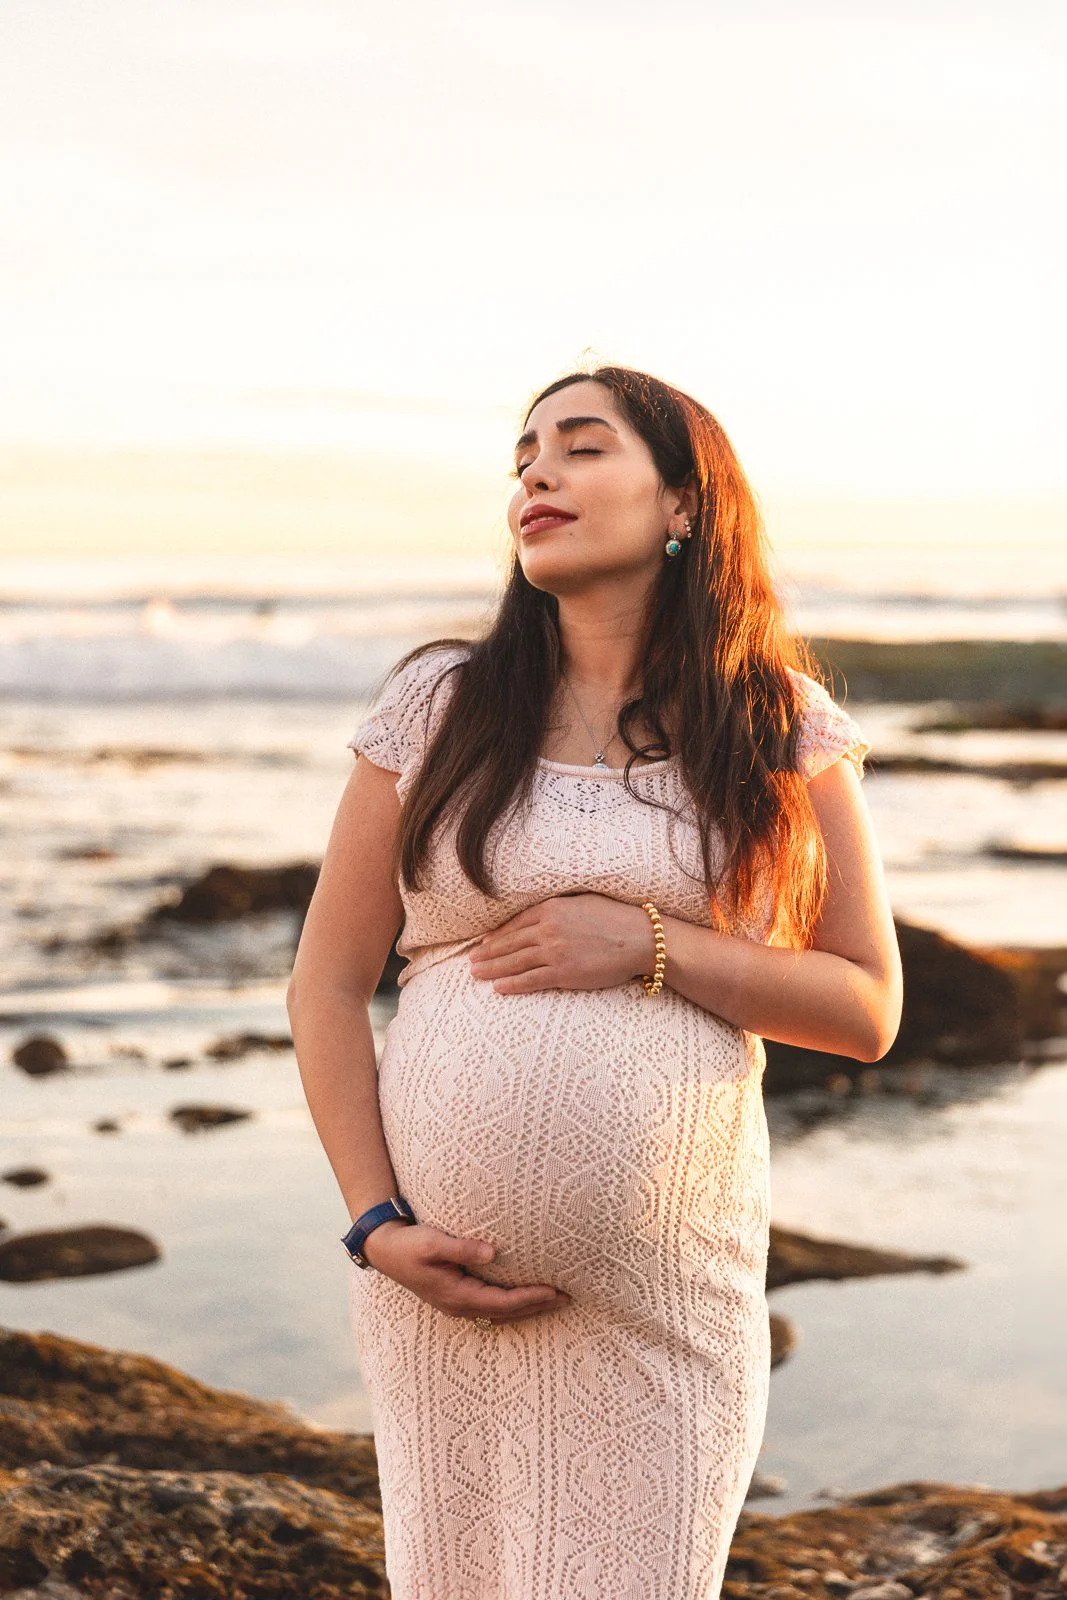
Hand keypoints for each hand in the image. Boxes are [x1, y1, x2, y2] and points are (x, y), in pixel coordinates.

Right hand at [362, 1221, 571, 1322]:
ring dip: (529, 1307)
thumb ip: (462, 1248)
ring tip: (555, 1299)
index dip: (530, 1297)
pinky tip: (526, 1297)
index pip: (503, 1302)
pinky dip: (514, 1304)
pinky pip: (493, 1306)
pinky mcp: (457, 1295)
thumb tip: (492, 1252)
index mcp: (456, 1295)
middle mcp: (459, 1305)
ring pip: (502, 1313)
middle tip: (568, 1297)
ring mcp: (458, 1303)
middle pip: (507, 1313)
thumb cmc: (409, 1243)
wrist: (384, 1248)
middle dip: (538, 1305)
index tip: (555, 1290)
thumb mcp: (433, 1242)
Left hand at [468, 893, 655, 994]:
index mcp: (551, 909)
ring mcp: (554, 952)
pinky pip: (531, 980)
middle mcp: (547, 929)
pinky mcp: (563, 973)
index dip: (498, 935)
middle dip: (487, 953)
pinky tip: (499, 988)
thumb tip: (542, 913)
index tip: (484, 943)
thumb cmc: (616, 918)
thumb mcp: (583, 902)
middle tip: (471, 962)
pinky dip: (513, 984)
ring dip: (493, 969)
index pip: (516, 924)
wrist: (640, 939)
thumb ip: (559, 907)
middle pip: (509, 943)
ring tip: (476, 974)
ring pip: (514, 962)